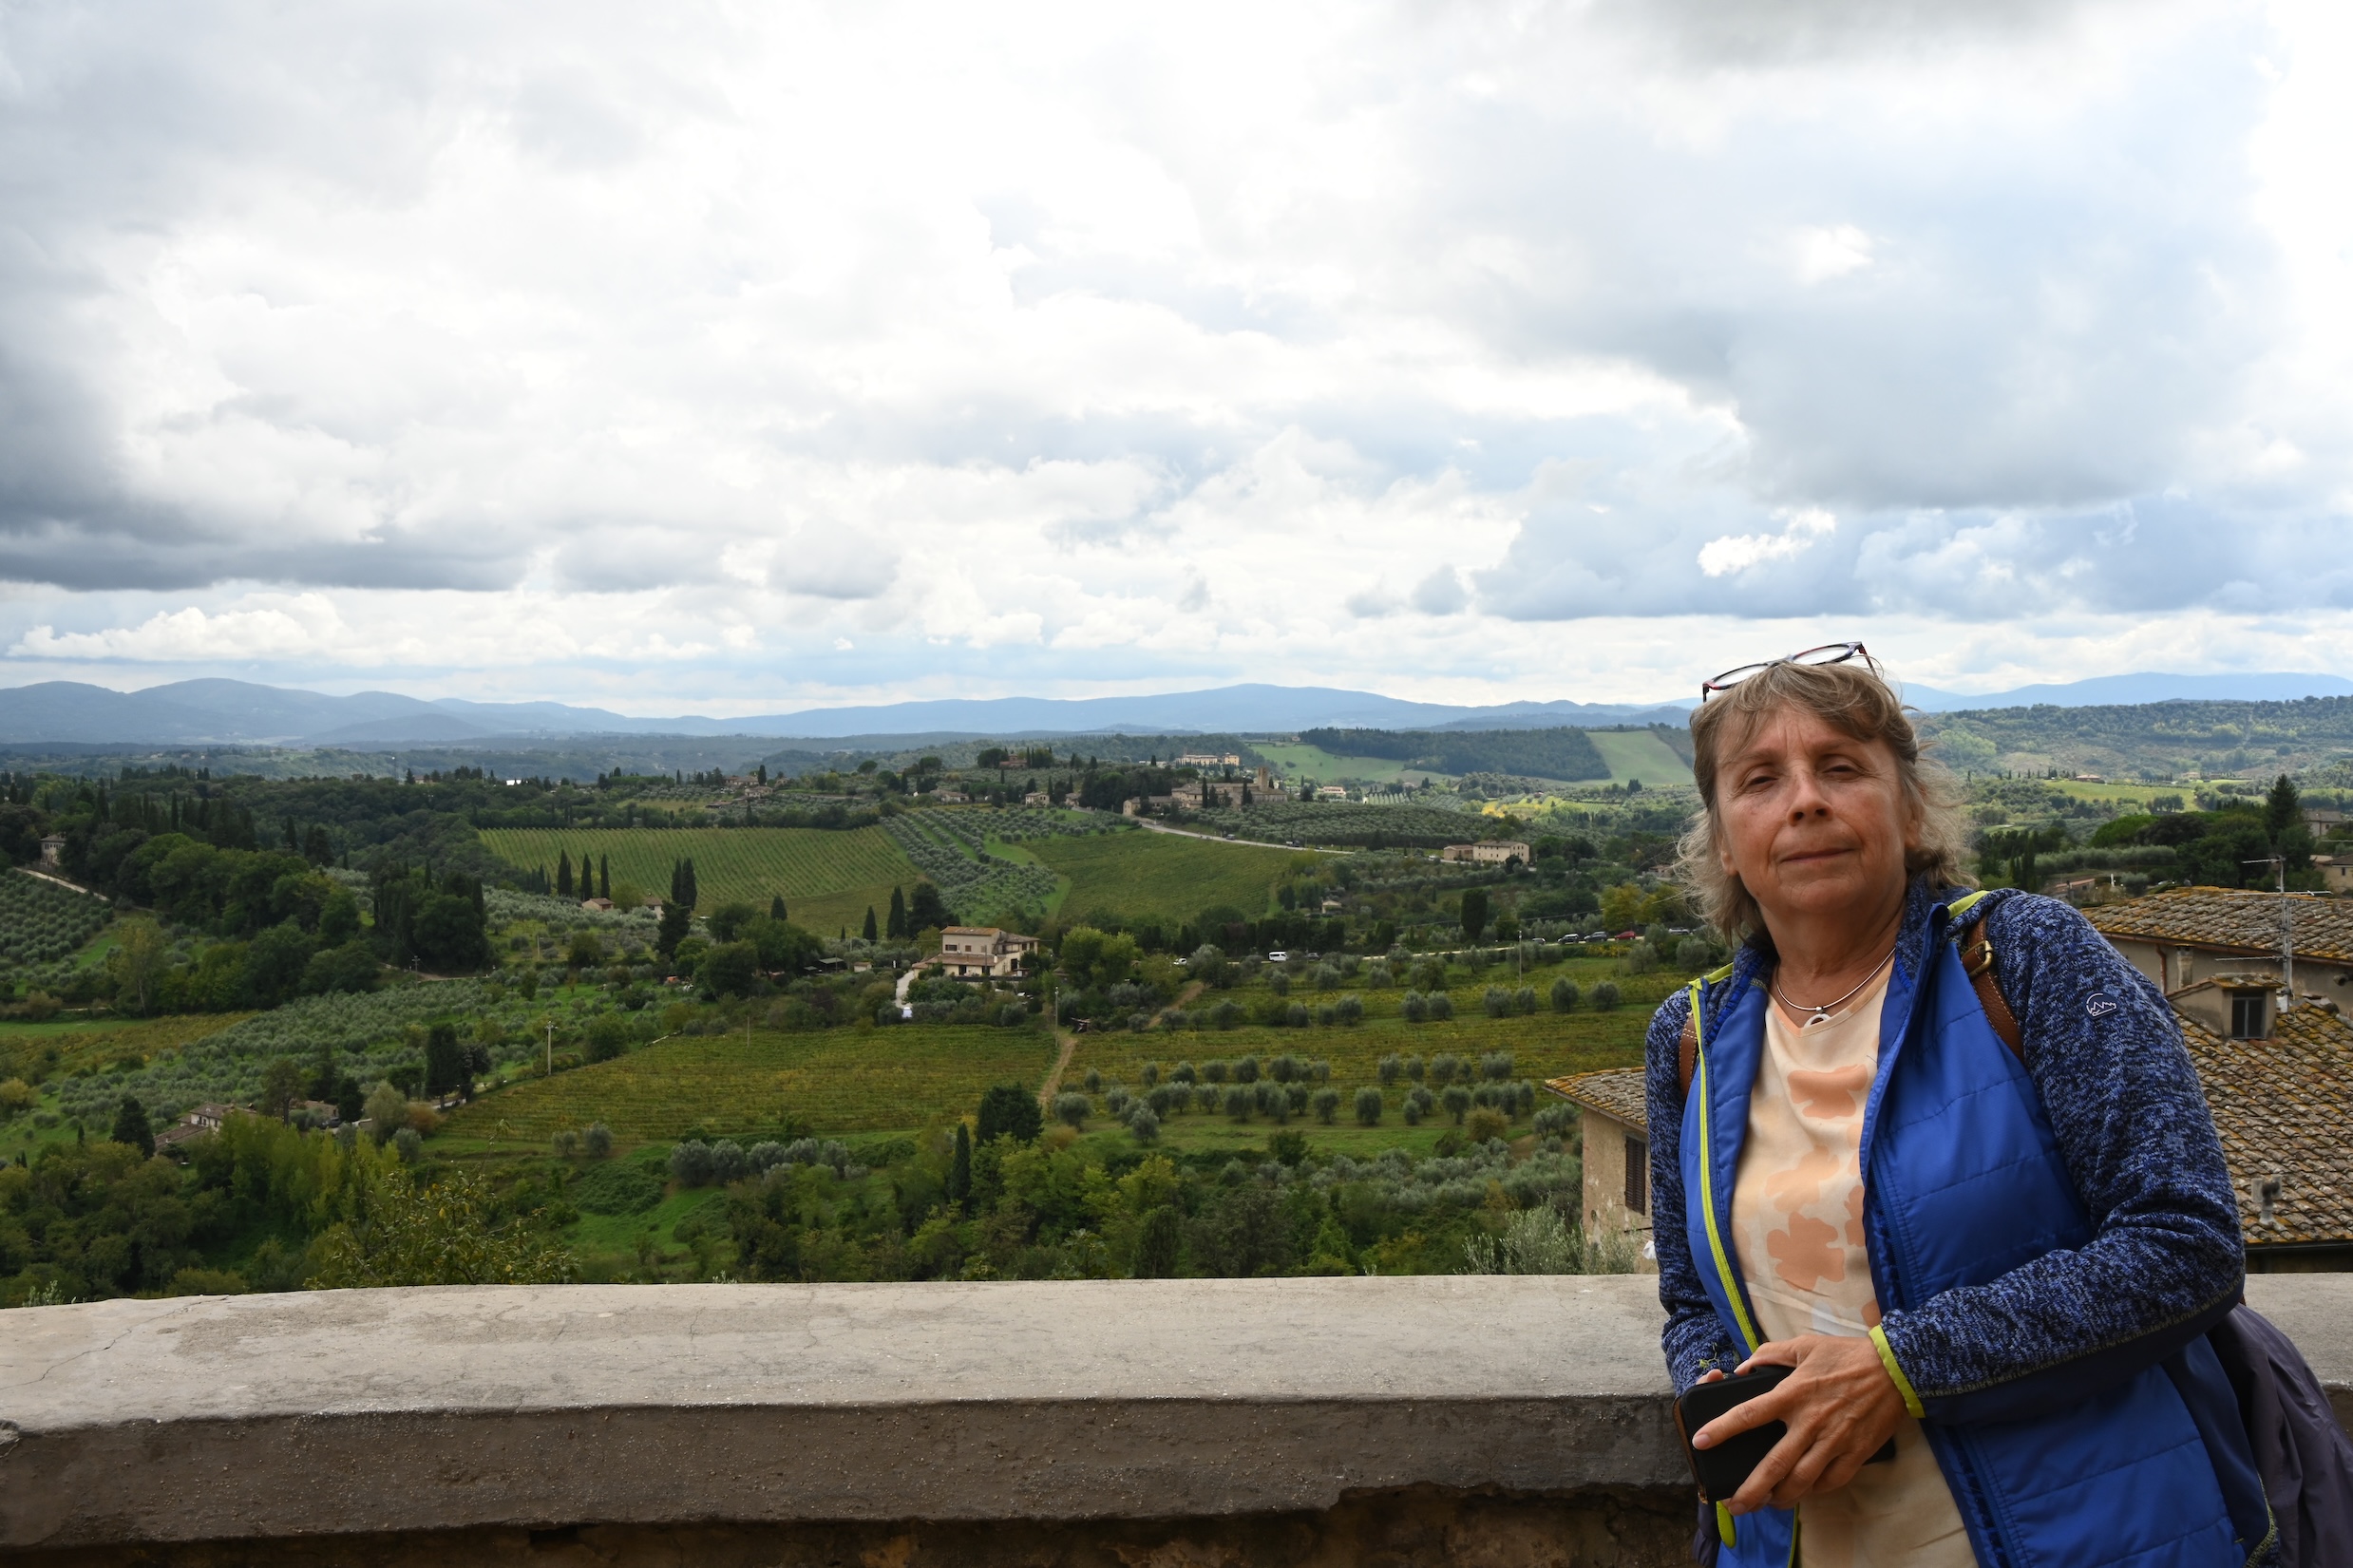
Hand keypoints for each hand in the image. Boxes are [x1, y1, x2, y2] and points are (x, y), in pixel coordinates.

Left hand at [1690, 1335, 1904, 1514]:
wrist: (1897, 1368)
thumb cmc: (1848, 1355)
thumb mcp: (1805, 1345)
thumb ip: (1770, 1355)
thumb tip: (1743, 1367)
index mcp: (1793, 1394)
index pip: (1748, 1415)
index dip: (1721, 1430)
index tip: (1701, 1443)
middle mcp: (1810, 1422)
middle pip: (1773, 1465)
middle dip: (1750, 1490)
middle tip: (1733, 1504)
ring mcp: (1834, 1441)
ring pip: (1801, 1481)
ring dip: (1780, 1498)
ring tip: (1764, 1505)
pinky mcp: (1856, 1453)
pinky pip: (1831, 1481)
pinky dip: (1813, 1492)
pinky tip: (1801, 1494)